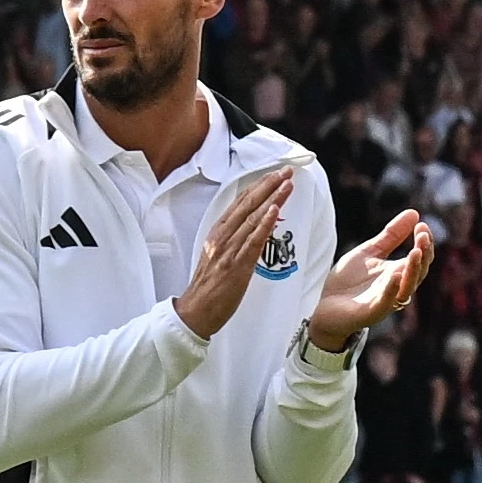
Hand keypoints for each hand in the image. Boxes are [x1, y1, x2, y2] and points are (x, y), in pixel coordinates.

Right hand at [169, 170, 294, 339]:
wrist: (195, 312)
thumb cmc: (208, 287)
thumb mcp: (218, 255)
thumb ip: (233, 240)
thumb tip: (255, 226)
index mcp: (216, 233)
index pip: (239, 203)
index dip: (257, 186)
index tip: (274, 174)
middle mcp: (221, 237)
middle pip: (246, 204)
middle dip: (267, 185)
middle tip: (286, 170)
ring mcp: (228, 251)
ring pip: (251, 218)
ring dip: (271, 199)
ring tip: (286, 184)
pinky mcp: (236, 266)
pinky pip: (252, 241)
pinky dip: (263, 224)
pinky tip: (274, 210)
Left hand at [305, 210, 435, 355]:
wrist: (322, 305)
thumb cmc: (348, 281)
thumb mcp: (370, 251)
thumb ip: (391, 235)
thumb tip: (414, 213)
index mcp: (398, 273)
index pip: (420, 258)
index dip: (424, 242)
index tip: (421, 225)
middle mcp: (396, 288)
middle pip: (418, 272)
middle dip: (423, 254)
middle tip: (422, 235)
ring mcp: (384, 301)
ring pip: (406, 288)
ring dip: (413, 271)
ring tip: (415, 252)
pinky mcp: (370, 313)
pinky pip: (386, 303)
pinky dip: (392, 290)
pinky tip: (394, 274)